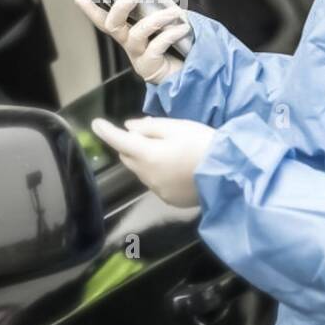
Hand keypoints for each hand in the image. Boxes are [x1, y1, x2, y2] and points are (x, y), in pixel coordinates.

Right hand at [73, 0, 191, 84]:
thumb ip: (160, 9)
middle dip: (120, 8)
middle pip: (113, 25)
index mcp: (129, 33)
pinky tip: (183, 28)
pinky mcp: (150, 68)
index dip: (91, 10)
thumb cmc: (176, 48)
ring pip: (137, 33)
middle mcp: (129, 45)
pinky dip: (171, 34)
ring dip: (157, 18)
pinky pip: (157, 46)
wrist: (188, 75)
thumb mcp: (167, 23)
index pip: (106, 20)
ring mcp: (138, 57)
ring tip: (175, 12)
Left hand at [90, 116, 216, 207]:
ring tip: (167, 151)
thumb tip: (129, 127)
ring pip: (141, 171)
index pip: (118, 140)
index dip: (105, 131)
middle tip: (147, 134)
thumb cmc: (204, 144)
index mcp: (147, 154)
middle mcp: (147, 176)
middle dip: (131, 145)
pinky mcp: (169, 200)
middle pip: (128, 157)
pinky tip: (177, 168)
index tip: (95, 124)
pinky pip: (156, 183)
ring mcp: (157, 190)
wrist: (229, 174)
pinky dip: (159, 173)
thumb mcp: (177, 127)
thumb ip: (149, 127)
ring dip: (145, 160)